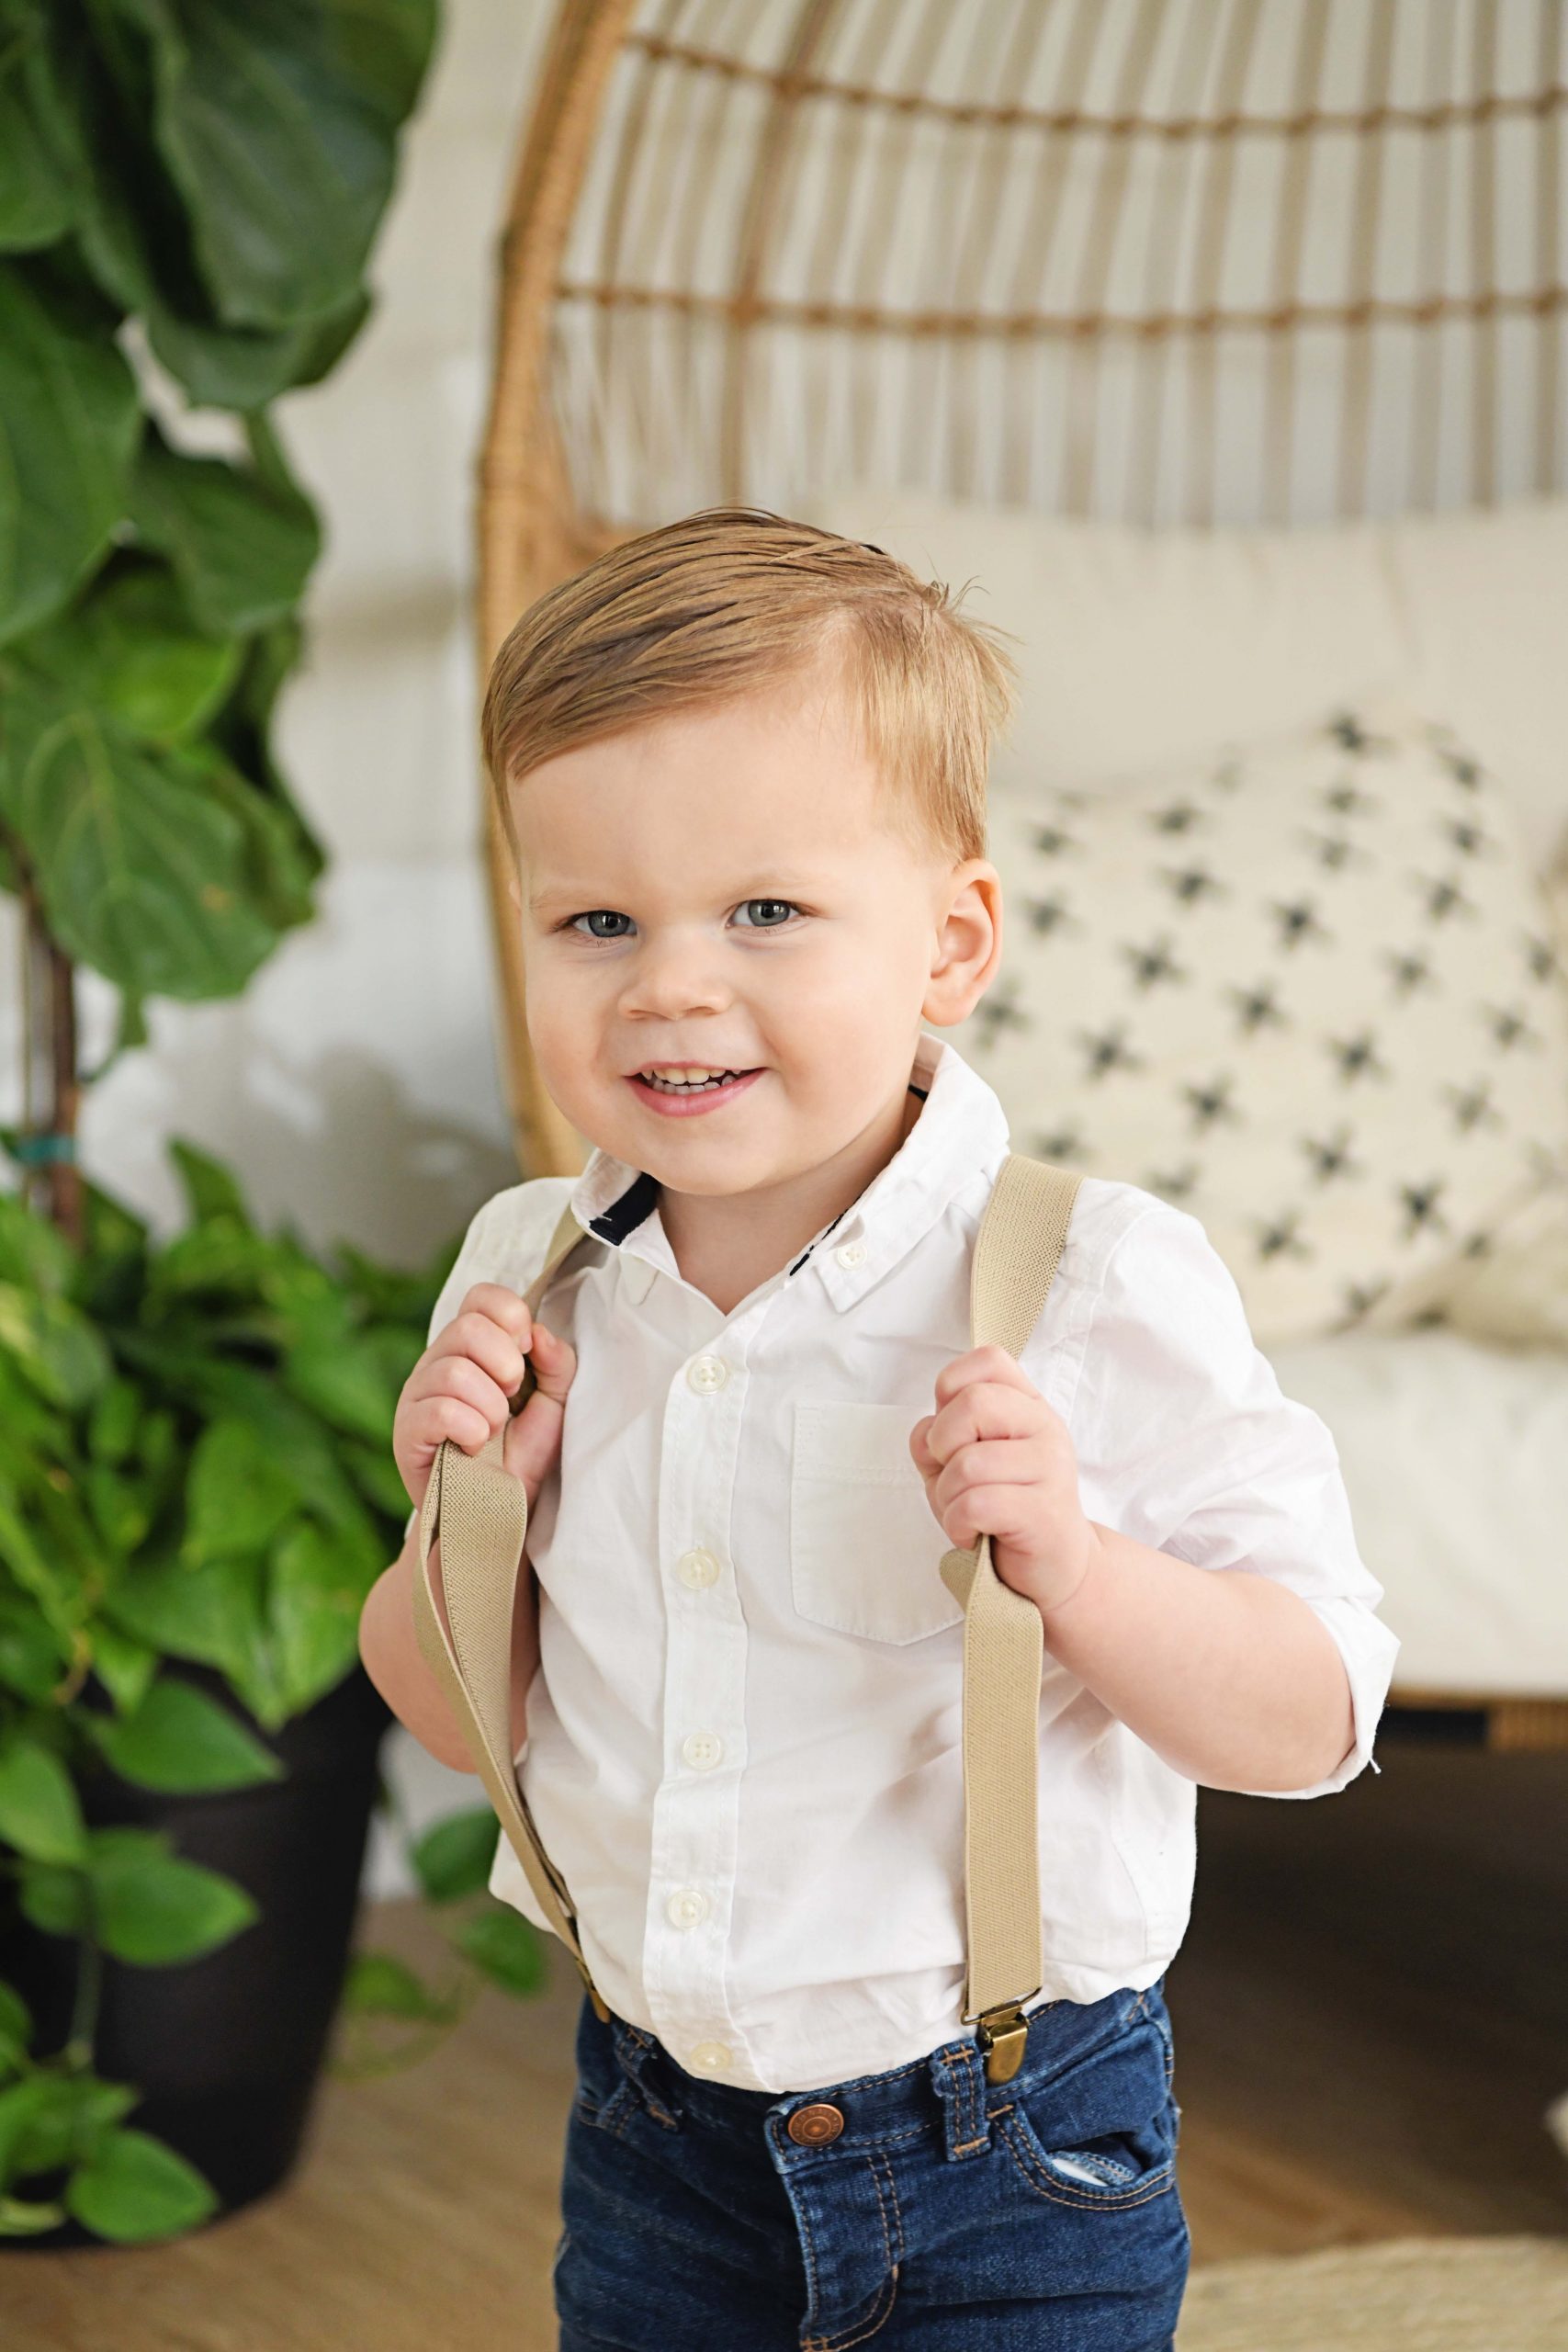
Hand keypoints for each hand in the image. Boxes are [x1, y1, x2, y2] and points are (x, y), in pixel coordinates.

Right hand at [393, 1283, 576, 1520]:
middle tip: (512, 1398)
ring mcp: (416, 1395)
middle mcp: (437, 1361)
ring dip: (490, 1407)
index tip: (527, 1356)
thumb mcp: (554, 1402)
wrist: (499, 1513)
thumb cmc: (522, 1455)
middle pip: (469, 1328)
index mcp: (470, 1346)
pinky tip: (475, 1446)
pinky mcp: (407, 1432)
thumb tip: (538, 1333)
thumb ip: (555, 1361)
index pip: (482, 1297)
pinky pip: (439, 1411)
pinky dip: (470, 1430)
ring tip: (493, 1430)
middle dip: (506, 1366)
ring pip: (454, 1371)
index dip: (512, 1319)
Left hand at [909, 1344, 1099, 1615]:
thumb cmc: (1001, 1511)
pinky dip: (958, 1523)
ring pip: (968, 1463)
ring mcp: (1051, 1467)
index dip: (952, 1388)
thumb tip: (926, 1432)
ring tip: (963, 1513)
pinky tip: (971, 1534)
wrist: (1054, 1568)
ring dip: (947, 1496)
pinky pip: (977, 1503)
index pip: (989, 1360)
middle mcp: (1045, 1427)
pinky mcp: (1044, 1511)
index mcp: (1027, 1405)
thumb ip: (937, 1437)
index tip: (953, 1430)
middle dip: (942, 1444)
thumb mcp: (959, 1464)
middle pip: (972, 1403)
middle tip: (953, 1476)